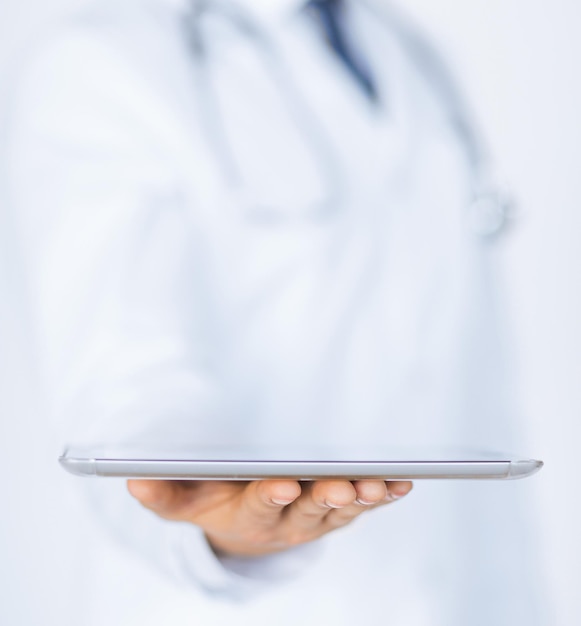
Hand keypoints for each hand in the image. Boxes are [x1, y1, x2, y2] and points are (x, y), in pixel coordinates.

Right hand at [127, 478, 411, 556]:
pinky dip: (382, 496)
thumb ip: (164, 493)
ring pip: (341, 509)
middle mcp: (288, 519)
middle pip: (310, 509)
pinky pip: (362, 504)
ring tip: (378, 484)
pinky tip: (401, 485)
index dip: (271, 496)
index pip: (260, 506)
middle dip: (325, 498)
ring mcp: (317, 516)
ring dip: (361, 497)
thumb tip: (133, 479)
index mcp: (251, 514)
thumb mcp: (187, 503)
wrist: (249, 527)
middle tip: (341, 485)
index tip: (282, 484)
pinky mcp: (337, 509)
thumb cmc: (217, 505)